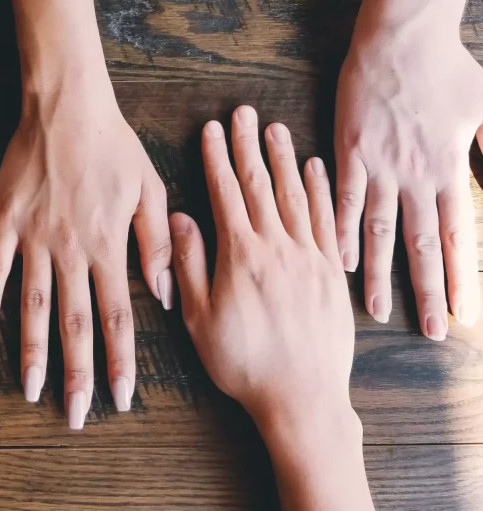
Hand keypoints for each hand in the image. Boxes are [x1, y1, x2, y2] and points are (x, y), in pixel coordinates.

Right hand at [0, 69, 171, 428]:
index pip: (117, 317)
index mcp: (108, 245)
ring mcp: (33, 237)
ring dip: (33, 352)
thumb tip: (165, 295)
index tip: (121, 398)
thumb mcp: (150, 188)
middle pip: (74, 323)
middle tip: (76, 415)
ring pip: (32, 306)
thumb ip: (156, 244)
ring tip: (32, 390)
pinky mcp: (5, 221)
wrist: (65, 105)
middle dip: (77, 373)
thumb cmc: (113, 145)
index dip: (120, 361)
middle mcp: (70, 250)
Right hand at [170, 107, 353, 432]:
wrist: (302, 398)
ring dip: (283, 159)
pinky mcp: (330, 272)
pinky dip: (320, 190)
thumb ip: (189, 265)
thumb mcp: (199, 319)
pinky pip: (326, 220)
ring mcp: (309, 257)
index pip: (226, 194)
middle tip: (243, 112)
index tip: (212, 130)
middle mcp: (277, 247)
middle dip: (248, 146)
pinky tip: (315, 169)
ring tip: (275, 129)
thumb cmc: (243, 363)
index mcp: (241, 255)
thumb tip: (179, 219)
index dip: (217, 159)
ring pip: (295, 195)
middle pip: (260, 185)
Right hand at [335, 21, 482, 338]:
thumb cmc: (446, 67)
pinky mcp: (349, 152)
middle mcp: (415, 176)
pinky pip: (342, 199)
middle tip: (427, 331)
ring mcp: (379, 166)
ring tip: (375, 310)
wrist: (400, 38)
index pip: (459, 235)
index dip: (460, 277)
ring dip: (378, 272)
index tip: (461, 313)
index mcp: (448, 168)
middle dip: (425, 290)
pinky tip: (339, 259)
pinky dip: (340, 231)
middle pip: (421, 244)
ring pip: (378, 230)